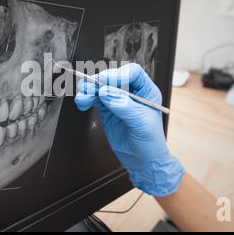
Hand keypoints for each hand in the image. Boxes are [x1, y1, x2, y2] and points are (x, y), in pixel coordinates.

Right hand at [74, 63, 184, 196]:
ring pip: (100, 88)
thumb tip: (106, 93)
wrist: (143, 162)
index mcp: (146, 91)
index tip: (106, 81)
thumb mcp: (141, 123)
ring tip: (83, 96)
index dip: (118, 74)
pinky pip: (94, 100)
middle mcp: (131, 93)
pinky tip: (83, 103)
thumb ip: (124, 106)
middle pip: (112, 78)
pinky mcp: (107, 111)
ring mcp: (118, 101)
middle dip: (99, 81)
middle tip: (89, 87)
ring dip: (89, 90)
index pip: (132, 73)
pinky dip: (86, 99)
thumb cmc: (151, 143)